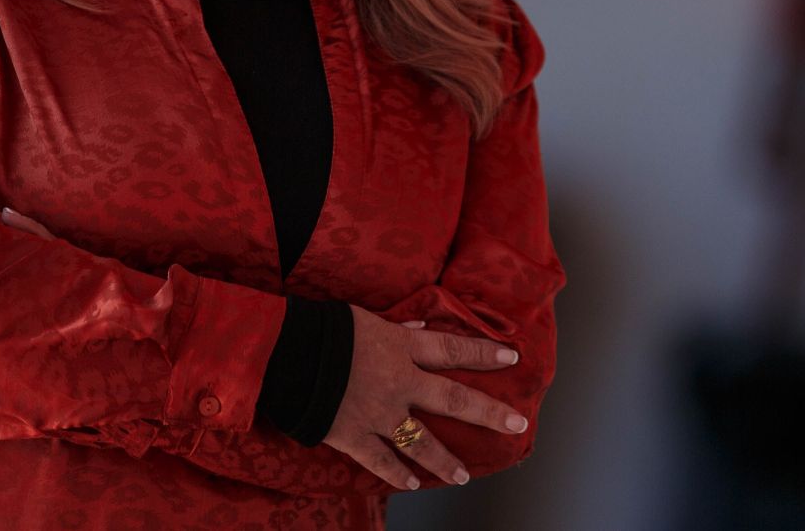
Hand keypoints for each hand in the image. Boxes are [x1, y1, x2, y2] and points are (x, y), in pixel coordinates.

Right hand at [324, 305, 526, 489]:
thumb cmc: (326, 329)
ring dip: (445, 460)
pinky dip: (396, 473)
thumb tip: (420, 332)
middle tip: (517, 425)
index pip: (453, 348)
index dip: (483, 352)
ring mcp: (379, 413)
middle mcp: (400, 382)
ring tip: (463, 476)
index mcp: (403, 348)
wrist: (288, 353)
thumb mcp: (366, 320)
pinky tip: (412, 484)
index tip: (512, 356)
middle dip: (488, 412)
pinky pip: (380, 460)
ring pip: (421, 441)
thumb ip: (397, 331)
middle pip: (453, 398)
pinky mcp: (354, 435)